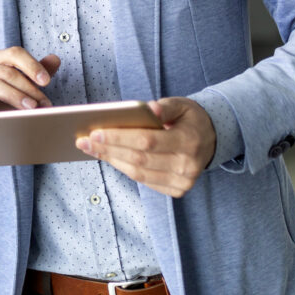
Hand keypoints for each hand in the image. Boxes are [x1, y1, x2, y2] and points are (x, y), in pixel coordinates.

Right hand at [0, 47, 60, 114]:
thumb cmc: (2, 99)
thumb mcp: (21, 85)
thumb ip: (36, 72)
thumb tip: (55, 58)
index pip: (14, 53)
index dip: (31, 65)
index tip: (46, 81)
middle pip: (6, 71)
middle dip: (27, 87)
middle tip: (42, 103)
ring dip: (14, 95)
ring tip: (30, 108)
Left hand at [75, 97, 216, 197]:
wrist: (211, 139)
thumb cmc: (189, 118)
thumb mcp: (181, 105)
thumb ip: (164, 106)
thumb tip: (149, 108)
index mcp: (188, 142)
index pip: (147, 141)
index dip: (119, 138)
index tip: (95, 132)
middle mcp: (187, 166)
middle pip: (139, 159)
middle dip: (107, 149)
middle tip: (83, 140)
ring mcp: (183, 182)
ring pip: (138, 173)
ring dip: (111, 160)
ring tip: (90, 148)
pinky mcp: (176, 190)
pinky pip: (144, 180)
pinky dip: (123, 168)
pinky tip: (108, 156)